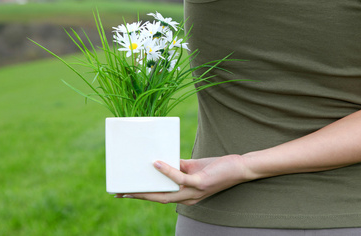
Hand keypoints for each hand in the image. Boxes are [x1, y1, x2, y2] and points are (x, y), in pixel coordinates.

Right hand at [115, 154, 248, 205]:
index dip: (143, 196)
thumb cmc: (217, 168)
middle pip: (158, 199)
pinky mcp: (201, 183)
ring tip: (132, 183)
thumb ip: (179, 167)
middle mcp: (188, 198)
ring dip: (148, 189)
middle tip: (121, 193)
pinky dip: (167, 171)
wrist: (240, 168)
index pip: (160, 197)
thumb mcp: (194, 168)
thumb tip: (161, 161)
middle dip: (139, 196)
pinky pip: (180, 179)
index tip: (126, 193)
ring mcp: (194, 192)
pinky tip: (157, 163)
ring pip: (166, 194)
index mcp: (185, 195)